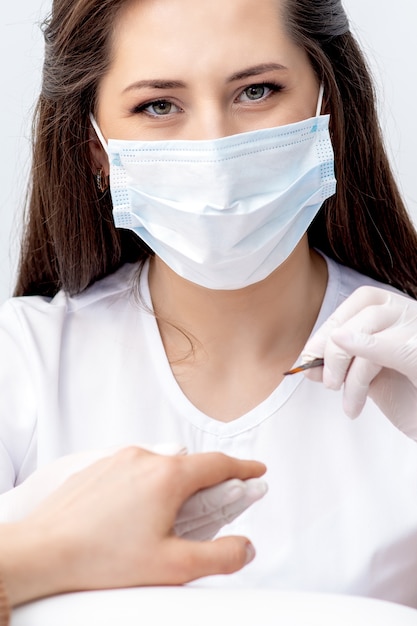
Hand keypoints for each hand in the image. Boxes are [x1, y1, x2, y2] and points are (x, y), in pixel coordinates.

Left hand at [1, 447, 265, 605]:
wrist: (44, 549)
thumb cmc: (102, 557)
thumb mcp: (173, 566)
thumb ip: (220, 557)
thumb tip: (246, 548)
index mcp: (168, 476)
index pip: (219, 464)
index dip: (243, 467)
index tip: (256, 470)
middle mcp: (145, 458)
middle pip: (190, 465)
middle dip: (207, 483)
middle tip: (213, 506)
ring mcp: (120, 459)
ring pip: (162, 466)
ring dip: (174, 486)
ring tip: (166, 521)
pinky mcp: (101, 466)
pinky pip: (136, 469)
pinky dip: (147, 485)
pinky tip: (135, 515)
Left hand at [301, 286, 416, 439]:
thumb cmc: (414, 403)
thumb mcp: (374, 379)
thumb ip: (346, 364)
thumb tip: (309, 363)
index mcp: (404, 315)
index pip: (364, 299)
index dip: (332, 323)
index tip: (311, 355)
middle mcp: (416, 316)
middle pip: (365, 311)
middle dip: (333, 346)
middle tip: (323, 379)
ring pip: (372, 327)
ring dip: (347, 366)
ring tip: (348, 401)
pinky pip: (395, 347)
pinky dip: (366, 352)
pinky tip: (348, 378)